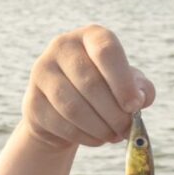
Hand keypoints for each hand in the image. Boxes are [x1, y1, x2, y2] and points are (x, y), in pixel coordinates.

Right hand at [22, 25, 155, 151]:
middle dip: (114, 113)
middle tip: (126, 129)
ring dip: (100, 128)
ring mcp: (42, 72)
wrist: (66, 111)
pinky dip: (85, 137)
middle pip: (90, 83)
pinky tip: (97, 139)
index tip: (134, 106)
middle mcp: (62, 47)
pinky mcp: (33, 101)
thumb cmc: (105, 91)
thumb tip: (140, 99)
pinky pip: (62, 124)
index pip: (106, 50)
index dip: (122, 81)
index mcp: (90, 36)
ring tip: (114, 136)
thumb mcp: (127, 85)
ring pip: (74, 107)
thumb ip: (140, 88)